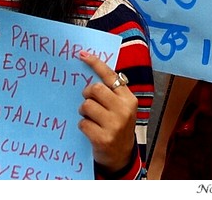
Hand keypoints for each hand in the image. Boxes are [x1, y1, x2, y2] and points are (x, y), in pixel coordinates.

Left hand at [78, 51, 137, 173]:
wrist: (121, 155)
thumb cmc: (117, 126)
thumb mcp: (121, 108)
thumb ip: (112, 93)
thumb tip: (92, 75)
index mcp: (129, 99)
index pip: (111, 76)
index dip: (96, 64)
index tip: (82, 54)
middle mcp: (124, 109)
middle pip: (95, 89)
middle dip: (87, 94)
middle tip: (88, 101)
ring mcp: (114, 124)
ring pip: (87, 105)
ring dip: (84, 111)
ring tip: (90, 118)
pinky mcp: (103, 138)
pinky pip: (83, 123)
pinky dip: (83, 125)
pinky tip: (90, 130)